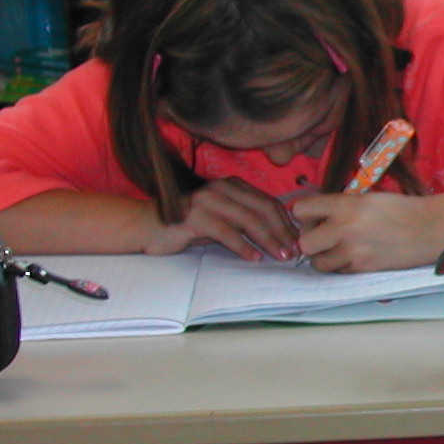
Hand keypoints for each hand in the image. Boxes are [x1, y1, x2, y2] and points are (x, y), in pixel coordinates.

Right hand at [146, 178, 299, 261]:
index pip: (268, 202)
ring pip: (248, 220)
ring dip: (268, 240)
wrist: (146, 226)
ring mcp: (207, 200)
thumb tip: (280, 236)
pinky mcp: (193, 217)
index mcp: (232, 185)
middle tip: (293, 252)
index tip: (297, 241)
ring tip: (279, 256)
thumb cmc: (189, 226)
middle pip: (263, 209)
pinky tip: (253, 258)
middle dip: (282, 232)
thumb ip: (246, 221)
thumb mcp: (222, 220)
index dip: (286, 222)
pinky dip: (242, 246)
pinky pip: (225, 231)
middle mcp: (221, 188)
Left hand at [290, 191, 443, 271]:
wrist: (430, 228)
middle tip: (324, 235)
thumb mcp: (368, 198)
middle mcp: (344, 229)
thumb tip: (318, 215)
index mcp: (345, 205)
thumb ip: (341, 205)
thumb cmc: (401, 208)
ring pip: (318, 262)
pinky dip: (342, 265)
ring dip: (324, 256)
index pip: (301, 210)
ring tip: (338, 248)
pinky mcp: (362, 269)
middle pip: (304, 242)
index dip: (305, 214)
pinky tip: (355, 256)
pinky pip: (338, 271)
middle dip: (311, 239)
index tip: (314, 216)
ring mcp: (353, 252)